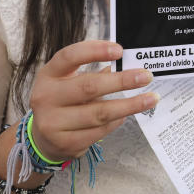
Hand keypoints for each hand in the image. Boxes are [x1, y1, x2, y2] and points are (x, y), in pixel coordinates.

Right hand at [28, 41, 157, 161]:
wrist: (43, 138)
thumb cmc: (63, 101)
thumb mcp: (68, 81)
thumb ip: (92, 72)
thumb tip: (128, 65)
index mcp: (48, 75)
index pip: (69, 57)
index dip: (94, 51)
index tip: (119, 50)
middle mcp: (46, 97)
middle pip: (89, 87)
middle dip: (121, 81)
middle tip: (145, 76)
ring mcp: (53, 123)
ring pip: (99, 113)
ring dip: (129, 105)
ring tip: (150, 99)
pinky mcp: (65, 143)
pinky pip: (99, 131)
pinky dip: (117, 121)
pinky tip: (127, 114)